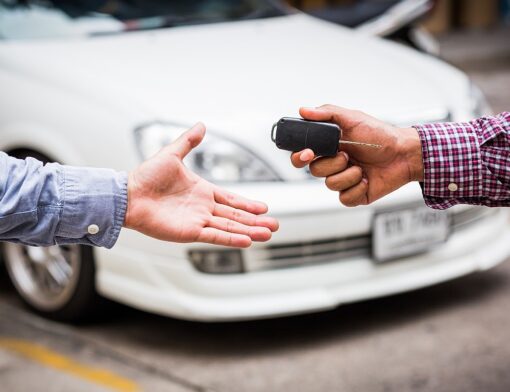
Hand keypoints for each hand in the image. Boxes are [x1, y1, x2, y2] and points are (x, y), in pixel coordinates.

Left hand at [124, 123, 278, 246]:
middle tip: (274, 225)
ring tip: (267, 234)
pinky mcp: (189, 232)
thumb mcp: (172, 154)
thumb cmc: (146, 176)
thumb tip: (201, 124)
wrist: (129, 194)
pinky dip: (231, 239)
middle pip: (235, 216)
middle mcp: (203, 208)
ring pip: (229, 227)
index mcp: (202, 191)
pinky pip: (215, 236)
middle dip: (255, 221)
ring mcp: (197, 221)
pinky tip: (247, 240)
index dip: (247, 204)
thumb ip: (188, 141)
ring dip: (249, 231)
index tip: (264, 208)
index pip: (231, 199)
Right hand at [291, 105, 422, 206]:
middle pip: (314, 170)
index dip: (300, 156)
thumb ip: (327, 113)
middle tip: (346, 155)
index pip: (303, 155)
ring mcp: (344, 179)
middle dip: (332, 164)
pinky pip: (344, 198)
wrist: (404, 154)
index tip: (308, 153)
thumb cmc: (381, 135)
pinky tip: (367, 179)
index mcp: (329, 147)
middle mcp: (334, 164)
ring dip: (348, 175)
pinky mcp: (354, 194)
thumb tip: (304, 110)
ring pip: (330, 184)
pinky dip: (357, 188)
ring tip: (362, 167)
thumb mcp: (353, 118)